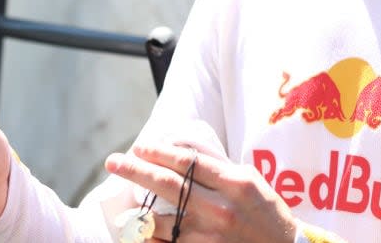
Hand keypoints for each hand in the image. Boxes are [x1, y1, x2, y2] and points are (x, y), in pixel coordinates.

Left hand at [106, 143, 296, 242]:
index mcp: (234, 184)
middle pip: (168, 185)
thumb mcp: (251, 182)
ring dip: (136, 213)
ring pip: (160, 222)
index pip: (188, 161)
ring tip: (123, 208)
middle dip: (136, 170)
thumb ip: (220, 168)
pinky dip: (149, 241)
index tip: (140, 146)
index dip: (160, 152)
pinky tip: (139, 235)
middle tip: (113, 161)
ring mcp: (210, 238)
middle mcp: (220, 209)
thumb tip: (184, 151)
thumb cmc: (268, 213)